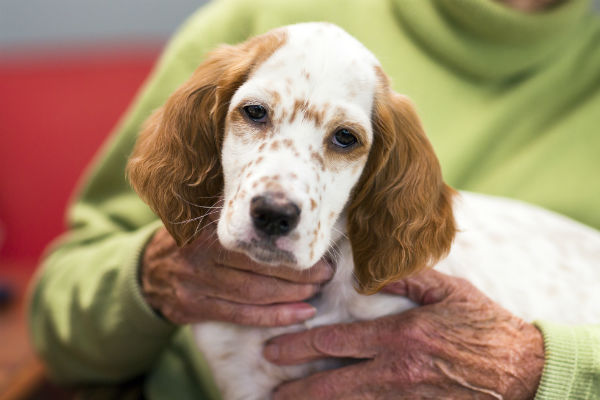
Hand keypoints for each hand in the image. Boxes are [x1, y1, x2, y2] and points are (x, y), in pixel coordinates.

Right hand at [140, 227, 332, 325]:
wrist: (147, 270)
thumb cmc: (192, 238)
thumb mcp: (206, 214)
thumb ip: (235, 209)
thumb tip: (281, 199)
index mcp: (208, 227)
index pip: (255, 238)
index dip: (288, 245)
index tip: (315, 245)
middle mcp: (201, 254)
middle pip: (259, 267)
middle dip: (298, 272)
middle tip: (326, 272)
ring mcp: (196, 283)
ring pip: (254, 293)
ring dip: (292, 294)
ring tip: (317, 290)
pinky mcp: (195, 307)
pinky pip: (242, 315)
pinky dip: (275, 316)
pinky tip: (300, 314)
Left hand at [264, 270, 544, 398]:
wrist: (521, 370)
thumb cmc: (481, 325)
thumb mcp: (447, 291)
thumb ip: (406, 279)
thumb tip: (368, 272)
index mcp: (400, 335)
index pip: (337, 342)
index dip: (300, 347)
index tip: (274, 350)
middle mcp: (398, 371)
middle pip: (334, 384)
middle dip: (297, 389)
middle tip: (271, 391)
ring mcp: (407, 399)